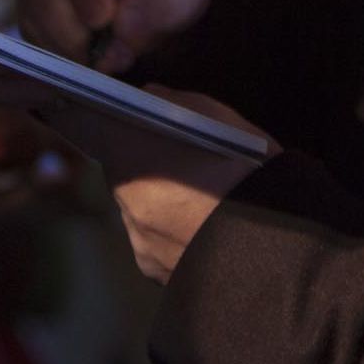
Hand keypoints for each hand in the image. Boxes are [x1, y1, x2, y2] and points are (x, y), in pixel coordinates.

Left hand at [33, 86, 268, 282]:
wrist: (271, 237)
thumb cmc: (244, 164)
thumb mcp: (215, 115)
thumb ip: (172, 102)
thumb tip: (148, 95)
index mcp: (128, 152)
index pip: (92, 129)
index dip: (110, 124)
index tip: (127, 123)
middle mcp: (122, 196)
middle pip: (120, 172)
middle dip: (141, 166)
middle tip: (178, 164)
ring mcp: (136, 237)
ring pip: (136, 210)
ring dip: (155, 202)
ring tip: (195, 202)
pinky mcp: (153, 268)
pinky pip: (153, 243)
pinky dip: (168, 234)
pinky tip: (197, 230)